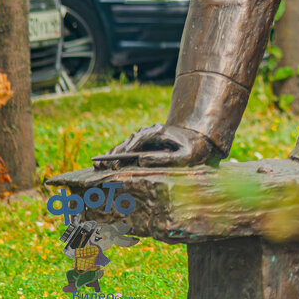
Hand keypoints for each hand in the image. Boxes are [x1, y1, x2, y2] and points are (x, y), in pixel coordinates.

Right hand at [93, 124, 220, 169]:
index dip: (124, 152)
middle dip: (113, 154)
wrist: (200, 141)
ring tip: (98, 167)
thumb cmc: (194, 149)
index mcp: (158, 132)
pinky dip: (117, 156)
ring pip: (125, 145)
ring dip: (112, 155)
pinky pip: (128, 149)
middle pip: (127, 142)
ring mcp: (146, 136)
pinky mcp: (144, 143)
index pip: (137, 141)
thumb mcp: (185, 156)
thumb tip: (141, 160)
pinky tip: (107, 165)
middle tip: (101, 167)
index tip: (115, 163)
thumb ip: (165, 159)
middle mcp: (149, 131)